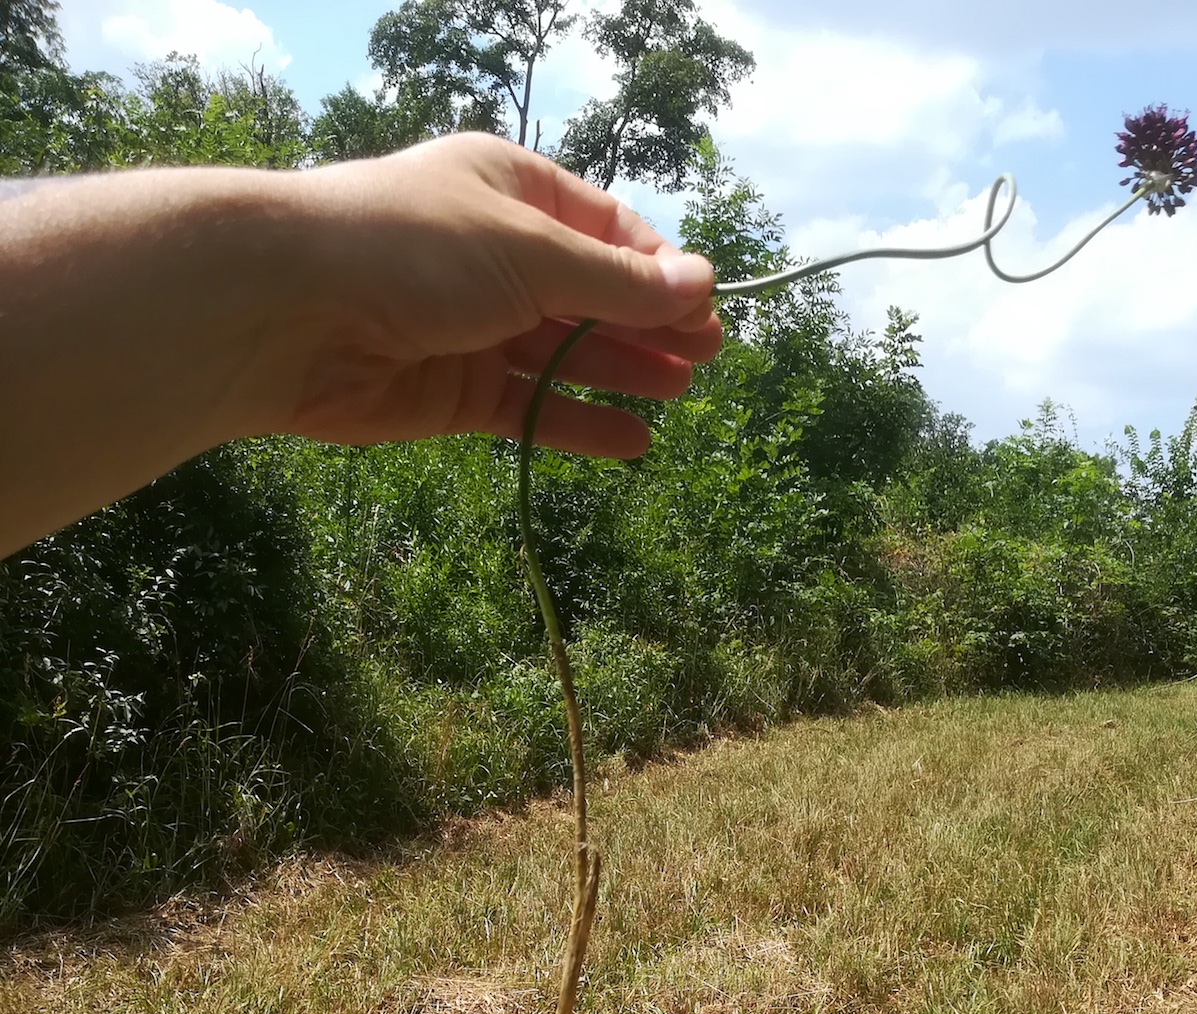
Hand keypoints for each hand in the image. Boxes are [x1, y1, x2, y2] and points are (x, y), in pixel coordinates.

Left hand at [283, 133, 721, 457]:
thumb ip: (618, 284)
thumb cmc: (414, 248)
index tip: (706, 310)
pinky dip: (577, 422)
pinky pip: (530, 408)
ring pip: (564, 354)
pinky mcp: (454, 392)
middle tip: (706, 362)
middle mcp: (495, 255)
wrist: (291, 311)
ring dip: (621, 373)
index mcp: (512, 189)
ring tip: (678, 396)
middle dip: (648, 326)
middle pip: (590, 296)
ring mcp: (474, 327)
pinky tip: (630, 441)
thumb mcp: (532, 253)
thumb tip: (703, 286)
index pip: (607, 230)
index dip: (659, 271)